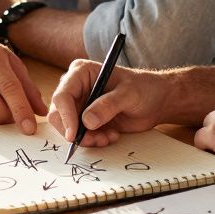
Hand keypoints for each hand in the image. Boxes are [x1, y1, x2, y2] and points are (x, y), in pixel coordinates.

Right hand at [47, 59, 168, 146]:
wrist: (155, 101)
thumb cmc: (144, 88)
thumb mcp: (129, 94)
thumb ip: (108, 105)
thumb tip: (87, 121)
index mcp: (81, 72)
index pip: (62, 95)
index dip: (65, 116)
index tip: (74, 135)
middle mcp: (76, 88)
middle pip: (59, 114)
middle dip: (75, 131)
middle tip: (96, 140)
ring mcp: (80, 105)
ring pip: (68, 128)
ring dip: (87, 138)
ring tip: (109, 137)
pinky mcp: (86, 120)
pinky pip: (80, 135)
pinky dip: (93, 140)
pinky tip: (111, 135)